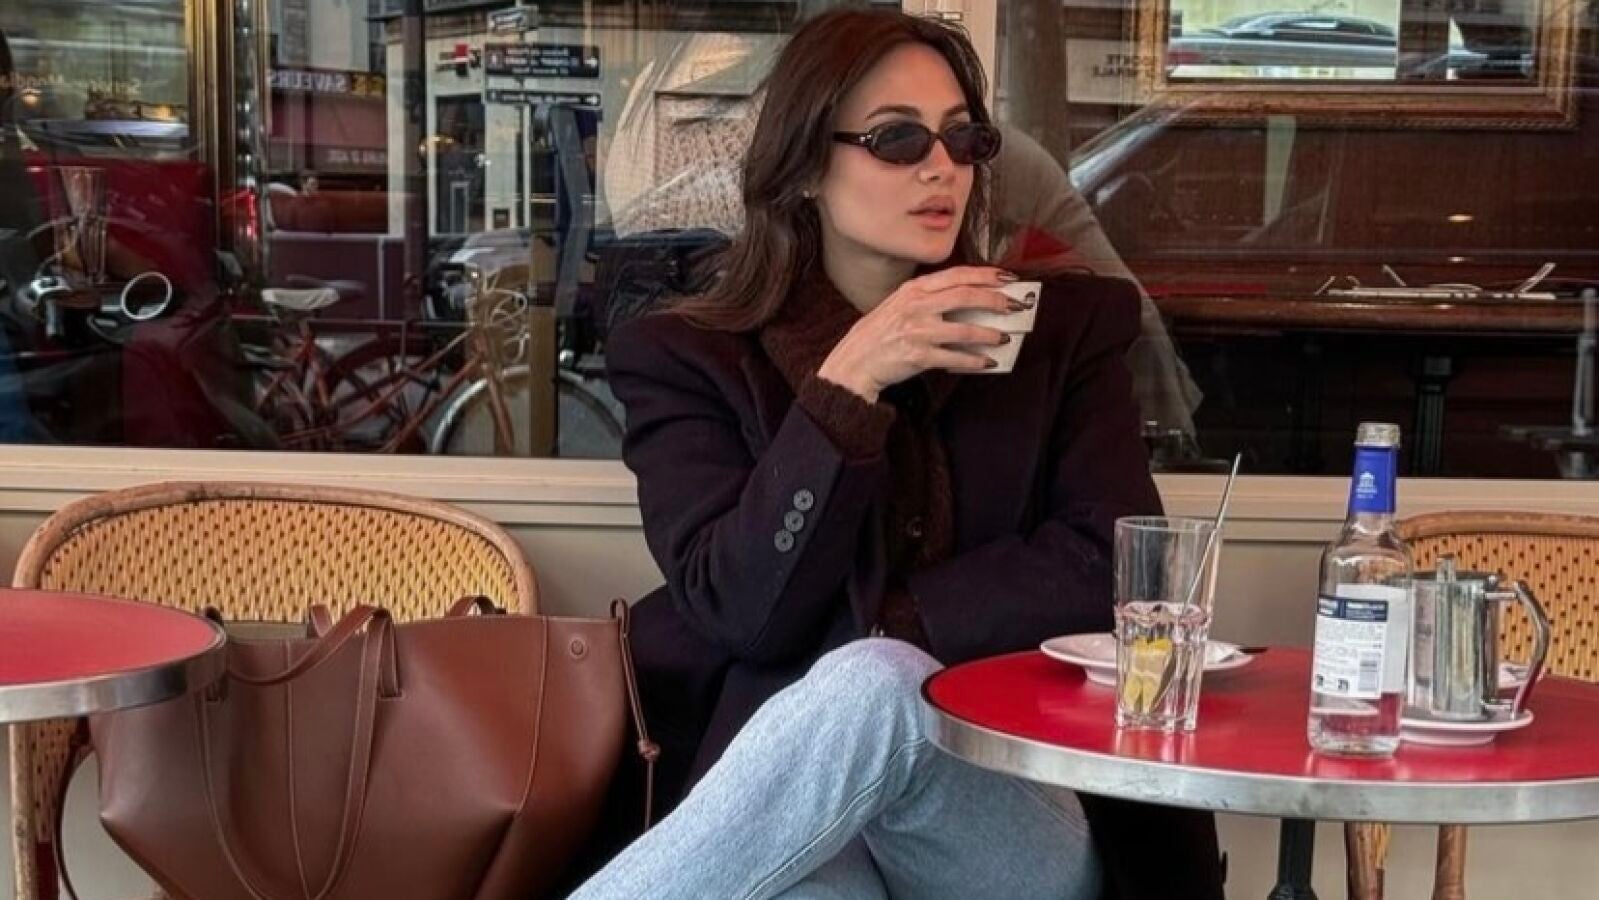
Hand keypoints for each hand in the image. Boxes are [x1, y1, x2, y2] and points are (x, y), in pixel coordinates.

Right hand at [816, 266, 1023, 402]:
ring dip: (990, 333)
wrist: (854, 362)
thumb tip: (966, 299)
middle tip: (1014, 305)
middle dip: (996, 299)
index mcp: (913, 290)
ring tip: (1004, 337)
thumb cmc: (877, 334)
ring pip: (966, 328)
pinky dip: (975, 360)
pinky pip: (956, 357)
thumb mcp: (898, 305)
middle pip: (966, 295)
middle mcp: (916, 306)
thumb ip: (927, 298)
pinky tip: (987, 362)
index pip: (957, 275)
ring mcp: (918, 331)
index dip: (986, 275)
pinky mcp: (919, 356)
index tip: (1007, 278)